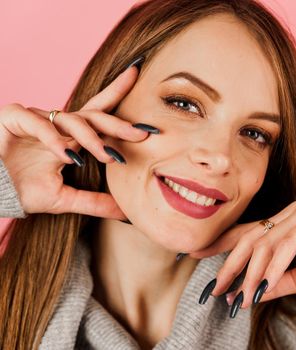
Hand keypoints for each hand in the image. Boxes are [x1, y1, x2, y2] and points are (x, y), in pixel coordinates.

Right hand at [0, 60, 156, 219]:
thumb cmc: (20, 190)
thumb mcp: (64, 199)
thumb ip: (95, 203)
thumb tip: (128, 213)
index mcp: (71, 138)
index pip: (100, 115)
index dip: (119, 97)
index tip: (143, 89)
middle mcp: (57, 125)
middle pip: (94, 115)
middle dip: (119, 123)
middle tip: (143, 134)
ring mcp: (36, 118)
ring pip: (70, 119)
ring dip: (90, 138)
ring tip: (105, 157)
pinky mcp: (13, 117)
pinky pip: (37, 122)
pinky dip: (53, 137)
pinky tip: (67, 155)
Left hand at [191, 200, 295, 316]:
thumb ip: (276, 284)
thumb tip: (248, 296)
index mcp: (282, 224)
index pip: (245, 234)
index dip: (219, 245)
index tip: (194, 257)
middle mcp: (288, 214)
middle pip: (249, 238)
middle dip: (229, 265)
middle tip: (215, 289)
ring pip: (266, 243)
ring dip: (253, 273)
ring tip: (242, 297)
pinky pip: (288, 244)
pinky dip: (275, 267)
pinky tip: (267, 286)